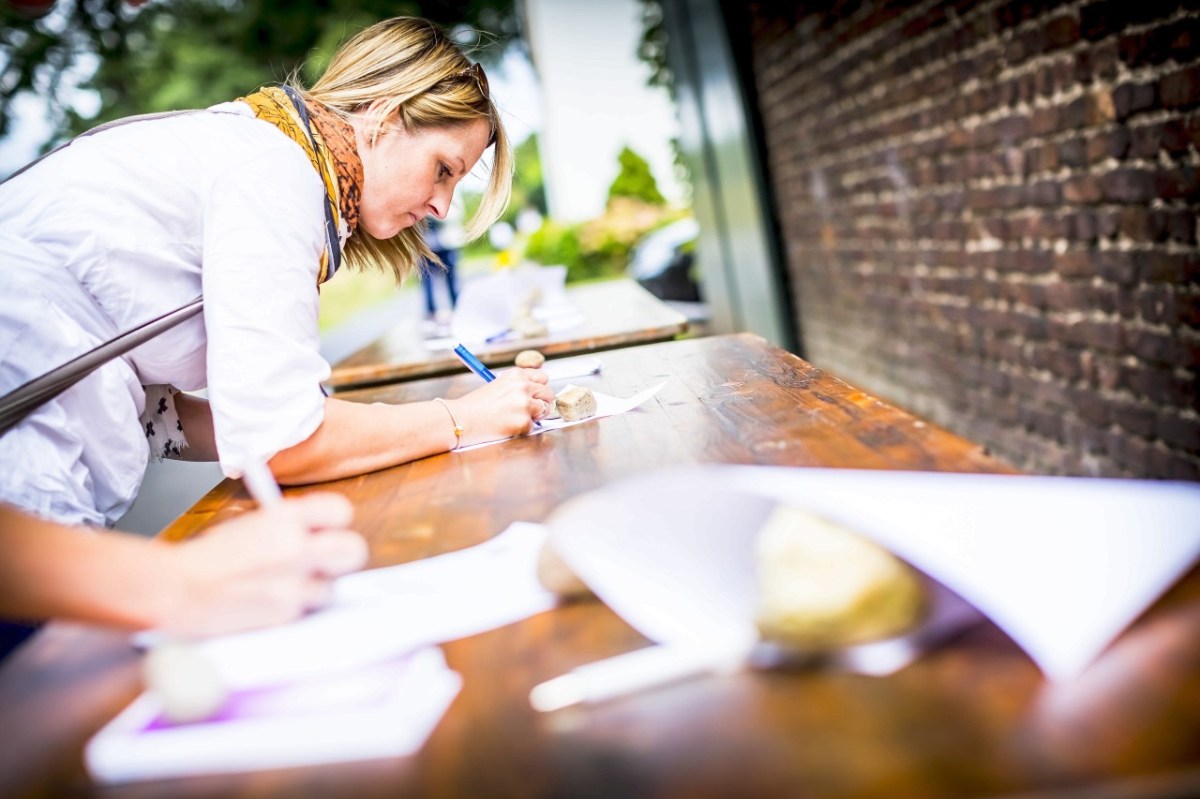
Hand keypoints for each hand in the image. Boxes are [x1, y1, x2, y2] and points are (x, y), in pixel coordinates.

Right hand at [156, 492, 366, 636]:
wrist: (177, 589)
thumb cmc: (209, 556)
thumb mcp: (251, 525)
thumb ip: (288, 525)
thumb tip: (317, 532)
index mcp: (285, 518)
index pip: (340, 511)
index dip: (335, 521)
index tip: (327, 528)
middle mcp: (295, 548)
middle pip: (354, 550)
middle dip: (343, 556)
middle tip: (325, 560)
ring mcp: (293, 584)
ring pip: (332, 587)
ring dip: (315, 588)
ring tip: (283, 584)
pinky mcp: (285, 614)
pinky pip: (305, 610)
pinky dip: (292, 608)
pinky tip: (267, 601)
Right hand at [450, 367, 555, 444]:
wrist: (461, 419)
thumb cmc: (475, 405)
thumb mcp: (498, 386)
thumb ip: (517, 387)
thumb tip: (536, 395)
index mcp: (516, 374)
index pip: (543, 378)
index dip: (540, 389)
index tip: (535, 396)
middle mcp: (523, 386)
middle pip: (548, 393)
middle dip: (542, 403)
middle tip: (531, 412)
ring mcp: (524, 403)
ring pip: (545, 410)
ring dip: (535, 416)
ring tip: (516, 419)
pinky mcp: (524, 421)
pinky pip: (533, 427)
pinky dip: (523, 430)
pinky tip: (507, 427)